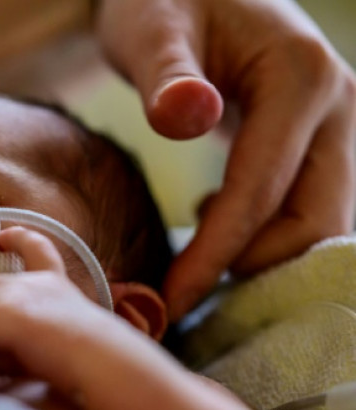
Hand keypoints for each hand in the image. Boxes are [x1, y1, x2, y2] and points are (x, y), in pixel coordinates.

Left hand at [0, 227, 133, 391]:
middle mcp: (34, 283)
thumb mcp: (58, 341)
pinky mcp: (6, 315)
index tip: (1, 235)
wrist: (110, 371)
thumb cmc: (94, 367)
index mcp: (54, 283)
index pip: (36, 246)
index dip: (18, 238)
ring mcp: (18, 294)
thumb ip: (26, 337)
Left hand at [96, 0, 355, 320]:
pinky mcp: (314, 143)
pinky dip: (259, 237)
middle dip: (248, 271)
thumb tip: (188, 118)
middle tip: (178, 301)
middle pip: (313, 223)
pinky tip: (205, 228)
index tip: (170, 299)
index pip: (264, 192)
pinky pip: (300, 208)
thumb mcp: (151, 27)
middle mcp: (336, 107)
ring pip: (314, 224)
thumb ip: (166, 74)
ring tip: (187, 277)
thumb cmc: (160, 0)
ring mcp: (332, 128)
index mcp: (302, 80)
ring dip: (256, 261)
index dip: (217, 255)